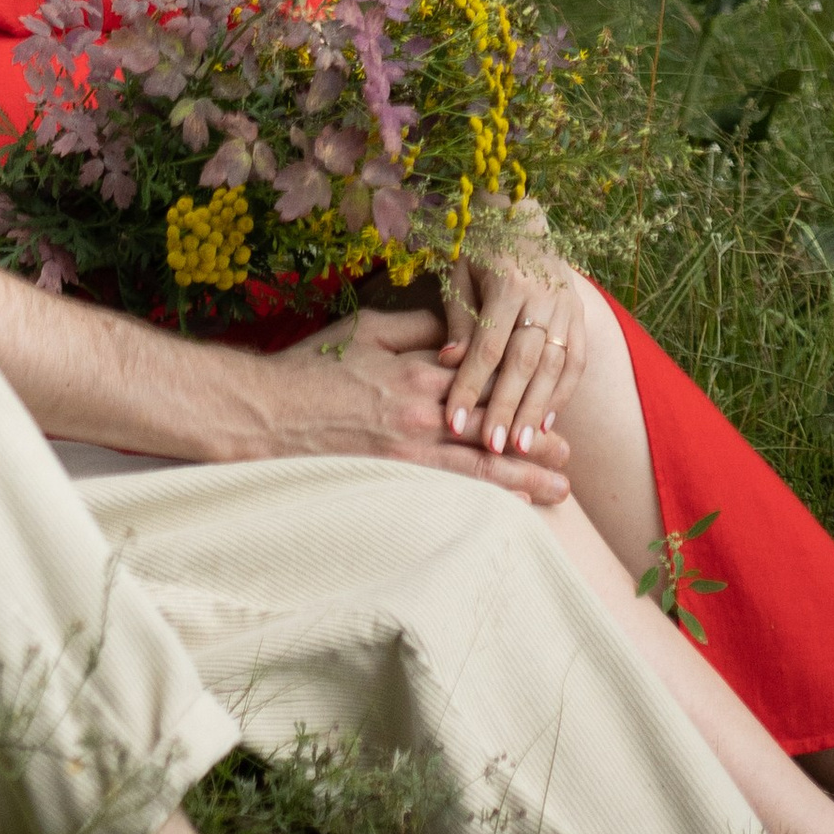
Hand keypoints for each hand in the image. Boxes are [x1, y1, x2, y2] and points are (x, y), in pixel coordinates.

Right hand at [264, 304, 569, 501]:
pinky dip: (486, 496)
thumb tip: (461, 332)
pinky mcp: (393, 476)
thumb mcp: (365, 330)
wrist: (265, 412)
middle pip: (493, 425)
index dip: (521, 391)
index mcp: (418, 369)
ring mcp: (409, 448)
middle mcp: (421, 410)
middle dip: (535, 440)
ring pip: (480, 463)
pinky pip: (451, 489)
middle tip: (568, 453)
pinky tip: (511, 505)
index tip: (549, 400)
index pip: (484, 379)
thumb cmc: (312, 368)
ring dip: (524, 477)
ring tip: (558, 489)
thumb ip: (418, 328)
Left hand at [437, 204, 585, 460]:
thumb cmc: (478, 248)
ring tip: (519, 446)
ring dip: (536, 410)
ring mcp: (567, 307)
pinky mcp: (579, 316)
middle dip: (506, 408)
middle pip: (524, 362)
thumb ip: (458, 318)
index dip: (469, 385)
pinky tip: (546, 424)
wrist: (523, 218)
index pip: (487, 345)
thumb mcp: (458, 273)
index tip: (452, 420)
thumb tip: (449, 361)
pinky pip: (575, 362)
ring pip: (554, 367)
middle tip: (491, 447)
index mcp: (507, 282)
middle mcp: (543, 296)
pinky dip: (562, 395)